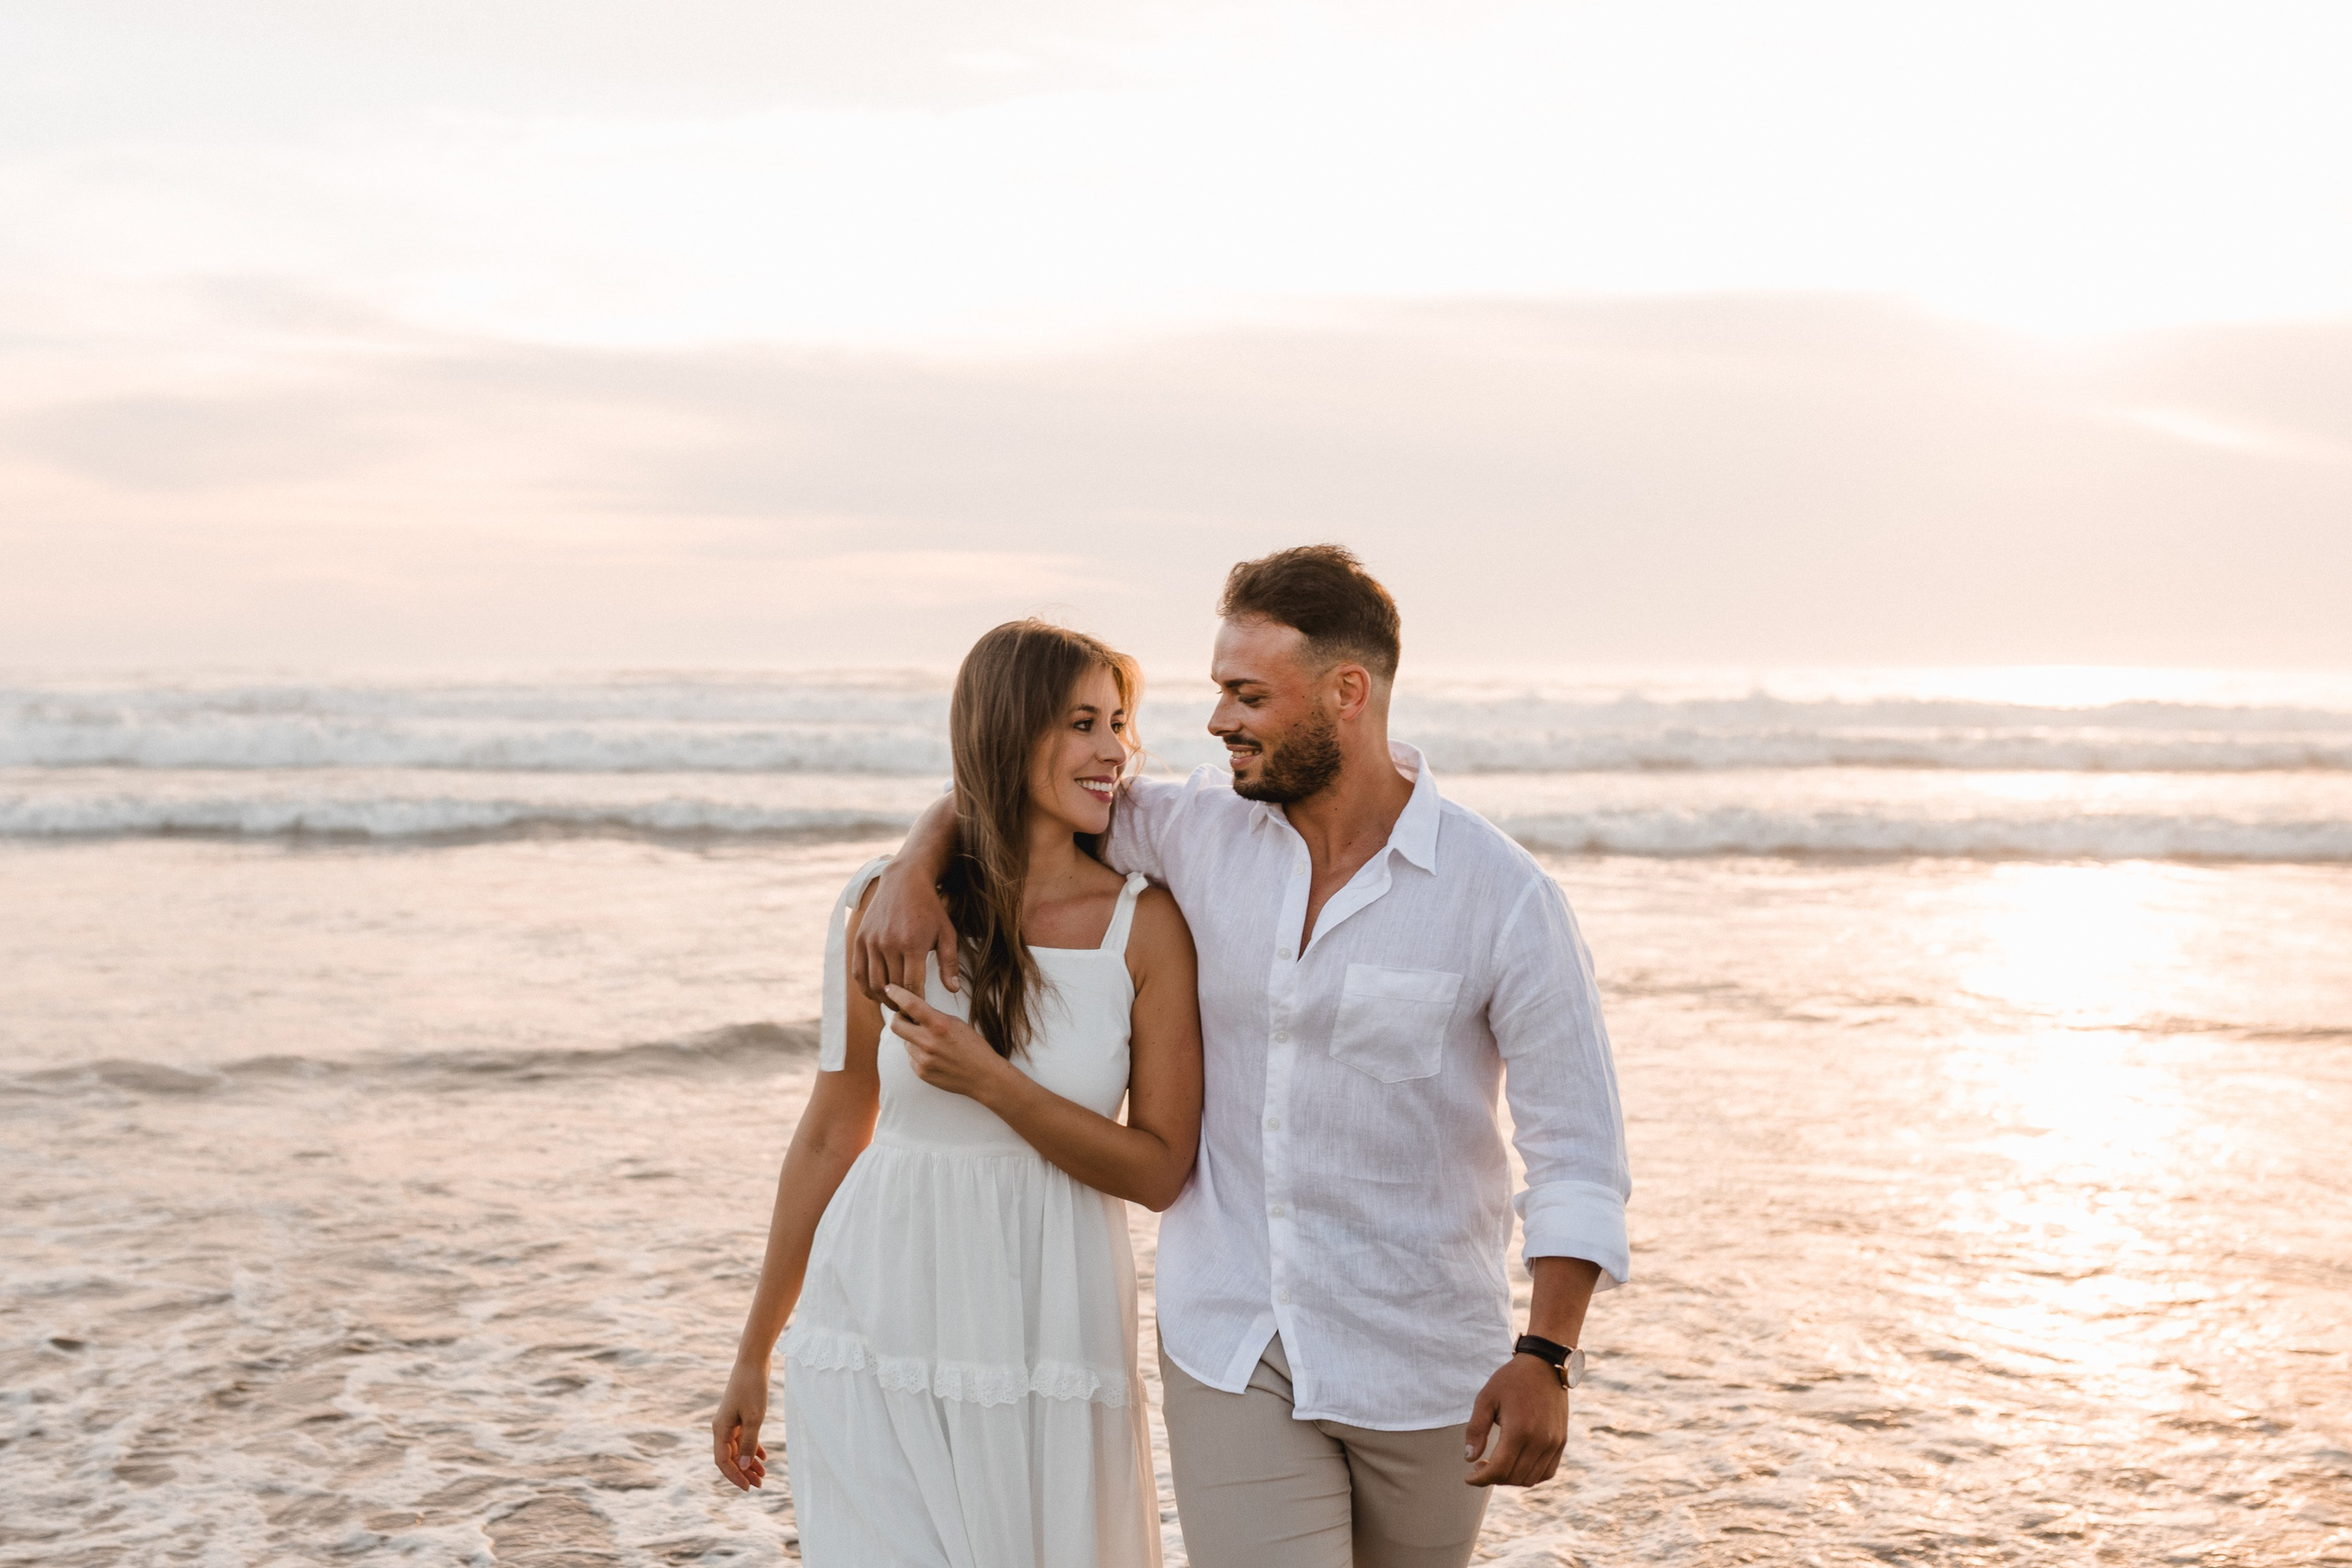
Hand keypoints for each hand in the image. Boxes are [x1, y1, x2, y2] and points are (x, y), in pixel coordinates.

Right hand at [710, 1360, 770, 1491]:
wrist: (753, 1361)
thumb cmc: (752, 1388)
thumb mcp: (754, 1418)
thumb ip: (750, 1443)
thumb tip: (745, 1467)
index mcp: (720, 1429)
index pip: (723, 1461)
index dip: (734, 1476)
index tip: (748, 1487)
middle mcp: (722, 1427)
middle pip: (731, 1457)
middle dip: (744, 1472)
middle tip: (760, 1485)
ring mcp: (730, 1421)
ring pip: (738, 1449)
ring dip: (750, 1462)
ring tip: (764, 1475)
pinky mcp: (739, 1415)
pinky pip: (743, 1438)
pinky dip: (753, 1448)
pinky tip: (764, 1457)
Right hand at [853, 860, 960, 999]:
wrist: (904, 881)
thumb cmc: (930, 909)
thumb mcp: (946, 933)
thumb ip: (949, 963)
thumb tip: (953, 990)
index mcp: (912, 944)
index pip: (912, 986)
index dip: (917, 1001)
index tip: (923, 1008)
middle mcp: (889, 944)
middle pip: (893, 987)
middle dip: (902, 1003)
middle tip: (910, 1010)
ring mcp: (871, 941)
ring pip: (874, 984)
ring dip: (884, 999)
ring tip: (895, 1003)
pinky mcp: (859, 939)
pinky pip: (859, 973)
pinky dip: (866, 988)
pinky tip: (878, 992)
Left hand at [885, 984, 1013, 1102]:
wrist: (984, 1076)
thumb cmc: (974, 1047)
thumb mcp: (957, 1023)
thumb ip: (933, 1017)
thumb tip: (912, 1012)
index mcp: (939, 1025)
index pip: (910, 1004)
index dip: (896, 994)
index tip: (890, 989)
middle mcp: (928, 1042)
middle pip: (896, 1025)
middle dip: (899, 1019)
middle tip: (907, 1018)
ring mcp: (923, 1059)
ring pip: (905, 1042)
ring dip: (913, 1039)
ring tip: (933, 1043)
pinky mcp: (921, 1072)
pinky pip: (911, 1057)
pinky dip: (918, 1054)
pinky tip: (935, 1056)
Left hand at [1463, 1353, 1567, 1487]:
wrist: (1544, 1364)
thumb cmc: (1511, 1380)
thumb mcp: (1486, 1398)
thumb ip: (1476, 1430)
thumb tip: (1469, 1459)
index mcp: (1519, 1430)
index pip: (1499, 1469)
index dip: (1481, 1479)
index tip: (1468, 1478)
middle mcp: (1540, 1440)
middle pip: (1513, 1477)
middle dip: (1492, 1478)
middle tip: (1479, 1467)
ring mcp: (1553, 1443)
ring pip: (1530, 1479)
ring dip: (1510, 1479)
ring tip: (1496, 1465)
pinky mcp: (1561, 1441)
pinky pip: (1547, 1472)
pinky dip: (1530, 1476)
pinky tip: (1517, 1465)